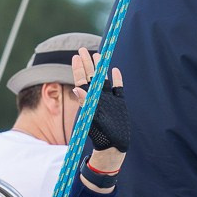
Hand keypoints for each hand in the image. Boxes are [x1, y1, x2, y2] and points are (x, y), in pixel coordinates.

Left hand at [71, 47, 127, 171]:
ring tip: (98, 56)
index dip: (79, 68)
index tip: (76, 56)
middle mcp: (99, 97)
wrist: (114, 147)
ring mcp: (110, 100)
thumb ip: (86, 103)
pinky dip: (118, 80)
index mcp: (91, 99)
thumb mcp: (93, 118)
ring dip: (101, 68)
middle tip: (82, 50)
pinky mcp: (120, 104)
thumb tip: (76, 89)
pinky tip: (116, 71)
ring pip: (105, 80)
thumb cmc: (102, 135)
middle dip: (87, 63)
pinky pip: (118, 89)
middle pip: (92, 77)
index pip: (83, 81)